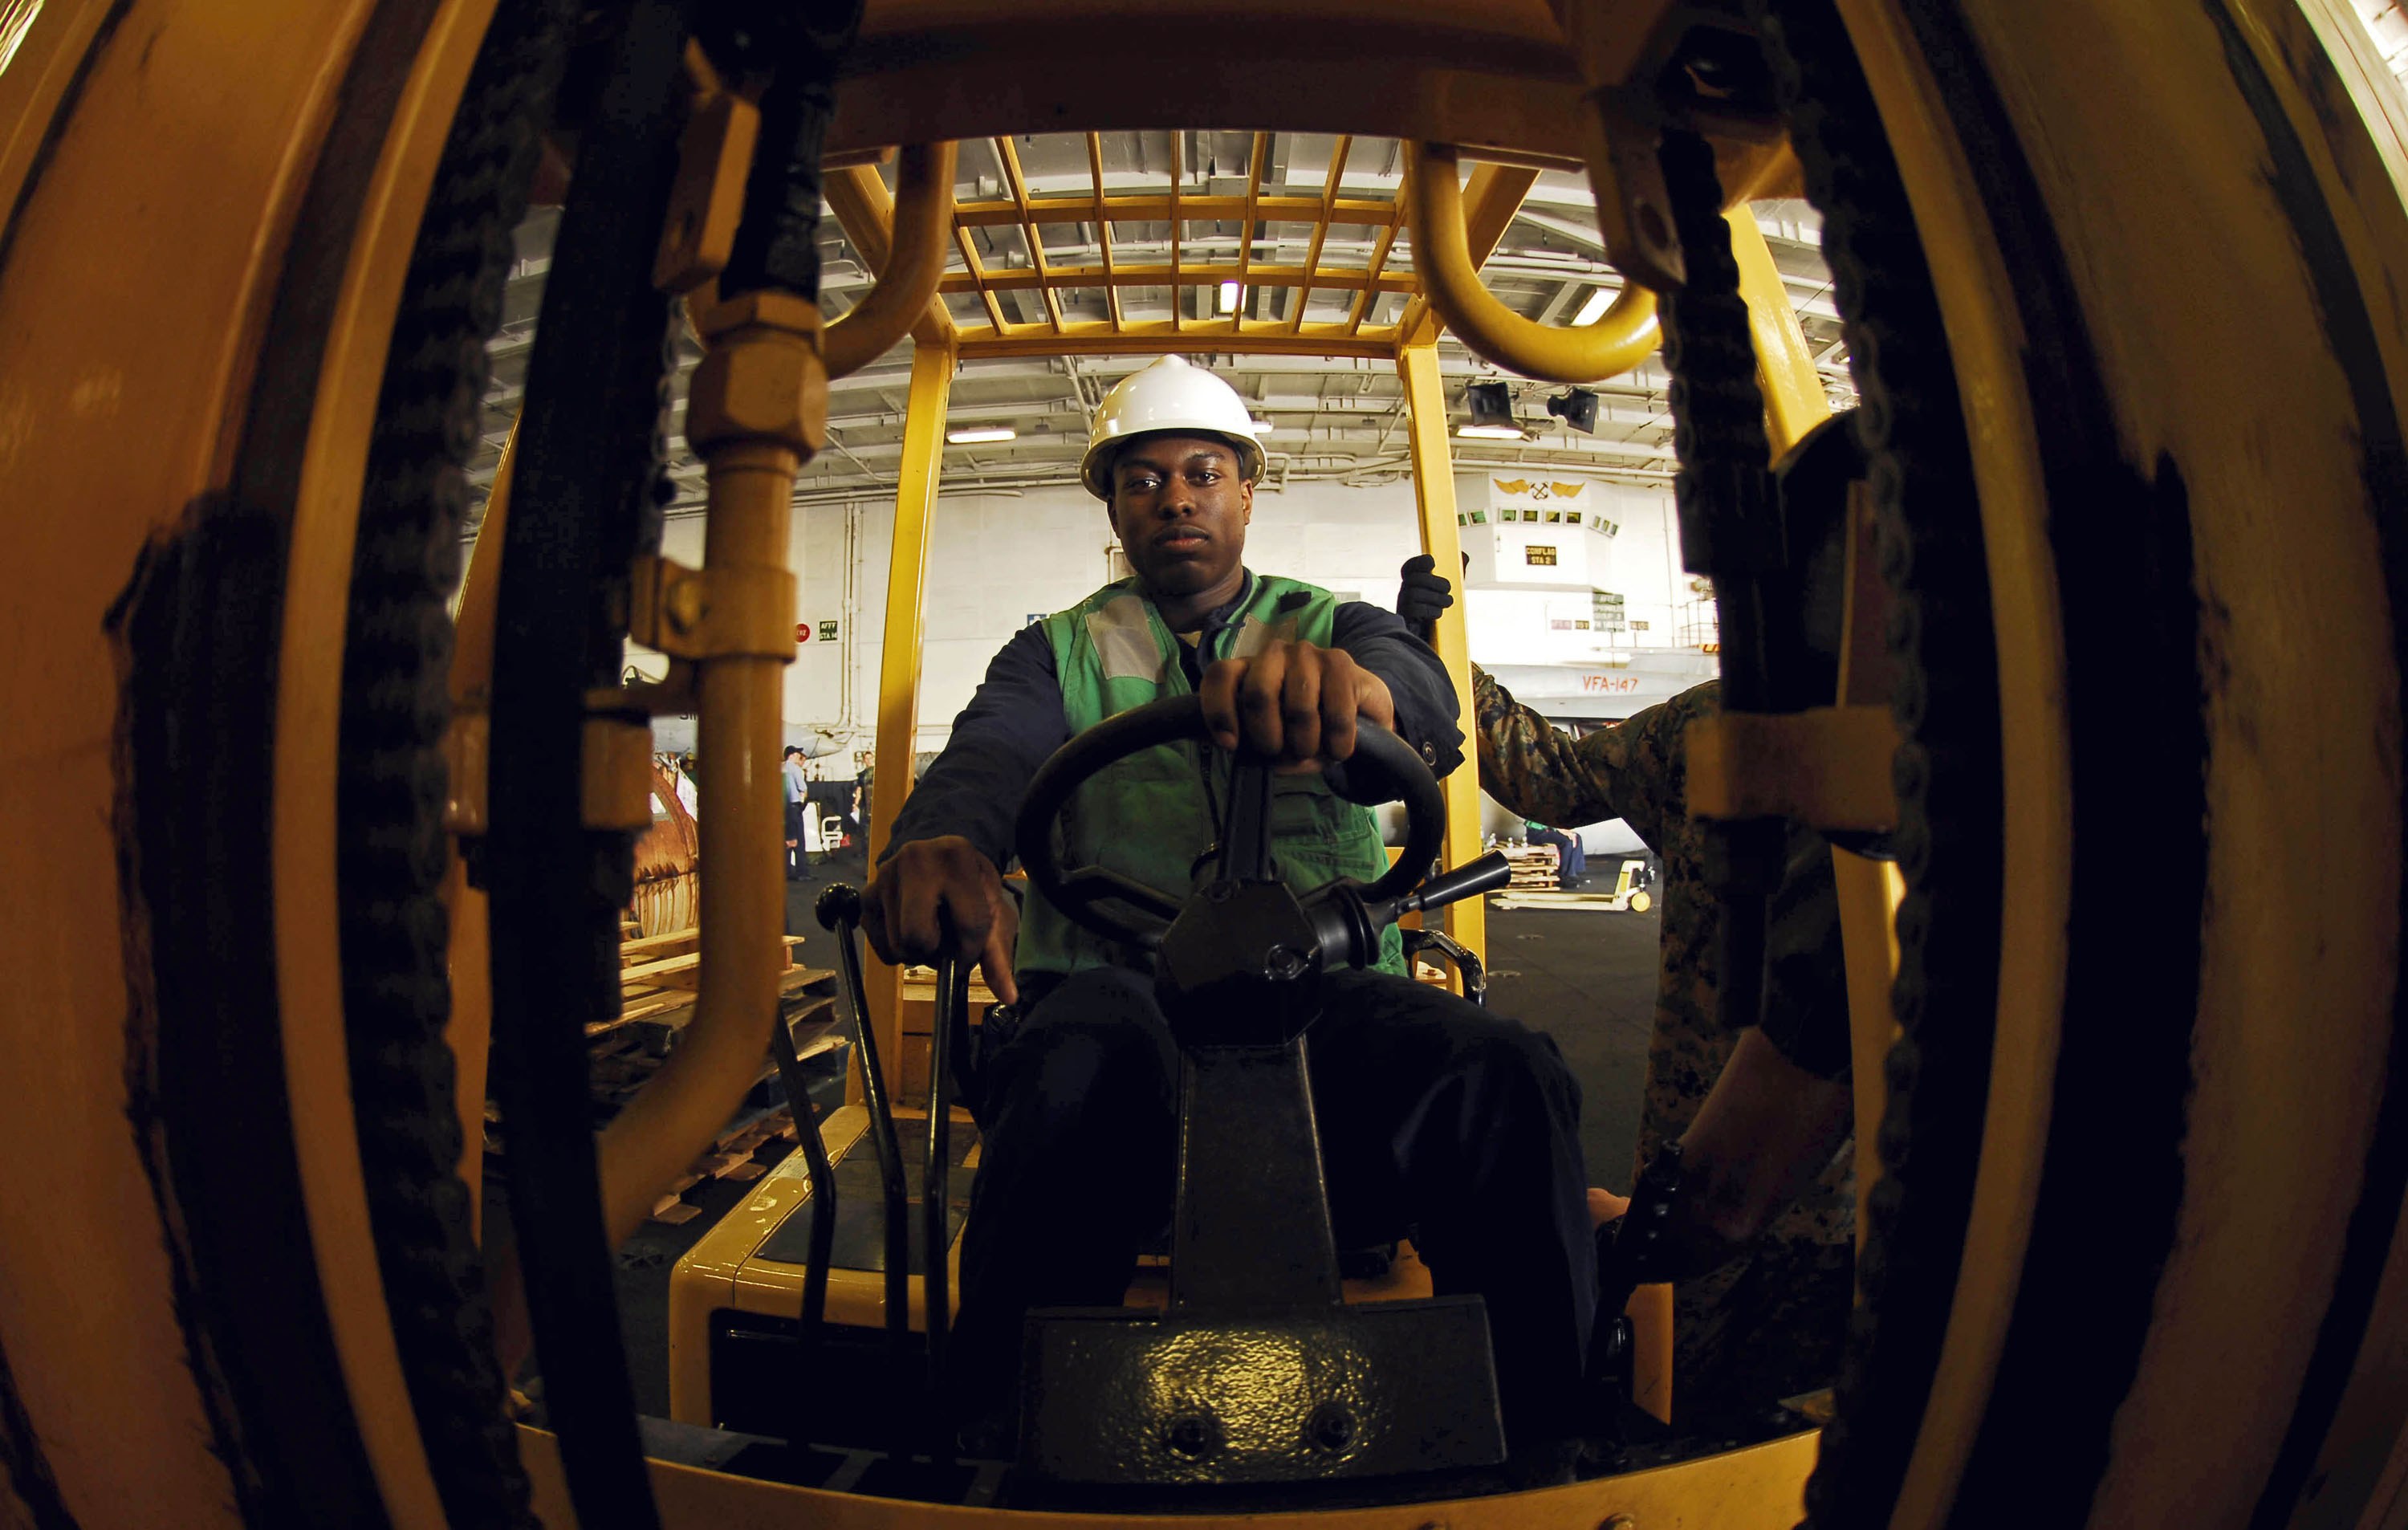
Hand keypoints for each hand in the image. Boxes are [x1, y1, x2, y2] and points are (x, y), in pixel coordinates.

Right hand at [861, 835, 1019, 1004]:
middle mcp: (914, 860)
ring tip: (931, 933)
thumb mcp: (993, 908)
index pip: (969, 924)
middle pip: (918, 937)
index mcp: (956, 856)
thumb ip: (999, 953)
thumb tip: (1009, 997)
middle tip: (945, 944)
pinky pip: (880, 947)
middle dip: (935, 952)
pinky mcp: (866, 897)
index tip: (970, 950)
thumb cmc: (970, 886)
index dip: (972, 951)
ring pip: (899, 946)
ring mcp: (884, 878)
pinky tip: (911, 930)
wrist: (935, 858)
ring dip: (919, 953)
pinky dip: (898, 950)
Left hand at [1197, 639, 1395, 770]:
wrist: (1361, 715)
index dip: (1219, 711)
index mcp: (1248, 670)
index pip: (1220, 676)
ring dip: (1306, 744)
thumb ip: (1251, 744)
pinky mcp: (1340, 663)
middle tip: (1279, 752)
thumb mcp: (1274, 741)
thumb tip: (1239, 748)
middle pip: (1258, 694)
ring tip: (1312, 751)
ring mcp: (1308, 654)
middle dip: (1267, 736)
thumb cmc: (1306, 729)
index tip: (1230, 745)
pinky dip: (1337, 743)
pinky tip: (1339, 751)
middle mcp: (1274, 654)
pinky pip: (1335, 714)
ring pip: (1298, 708)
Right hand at [1395, 553, 1453, 637]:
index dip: (1419, 562)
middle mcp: (1405, 592)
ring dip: (1437, 597)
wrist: (1435, 638)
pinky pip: (1416, 609)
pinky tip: (1438, 614)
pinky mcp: (1406, 619)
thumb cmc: (1440, 610)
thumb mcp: (1450, 589)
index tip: (1432, 563)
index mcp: (1413, 582)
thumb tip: (1464, 556)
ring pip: (1416, 593)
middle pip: (1416, 579)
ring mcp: (1403, 606)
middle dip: (1435, 582)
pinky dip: (1431, 610)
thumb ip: (1457, 571)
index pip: (1409, 567)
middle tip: (1448, 588)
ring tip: (1448, 602)